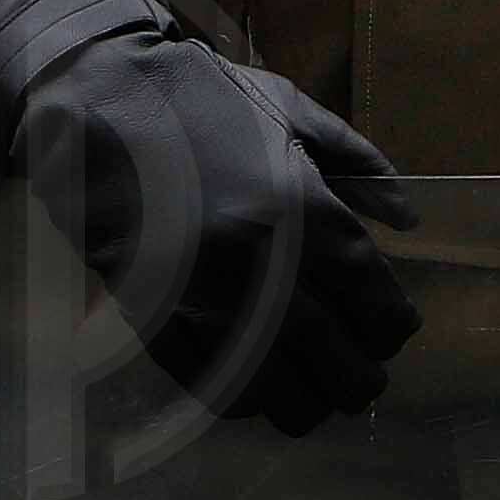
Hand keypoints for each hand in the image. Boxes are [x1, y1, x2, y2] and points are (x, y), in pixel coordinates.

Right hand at [0, 0, 414, 433]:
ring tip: (312, 398)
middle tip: (363, 384)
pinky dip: (239, 397)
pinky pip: (207, 381)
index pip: (371, 298)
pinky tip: (254, 390)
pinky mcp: (153, 312)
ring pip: (273, 385)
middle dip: (357, 380)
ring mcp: (202, 294)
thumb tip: (407, 218)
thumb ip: (356, 162)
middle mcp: (260, 261)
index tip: (392, 333)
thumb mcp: (287, 109)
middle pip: (332, 355)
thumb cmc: (196, 97)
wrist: (92, 98)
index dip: (391, 327)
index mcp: (302, 208)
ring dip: (301, 402)